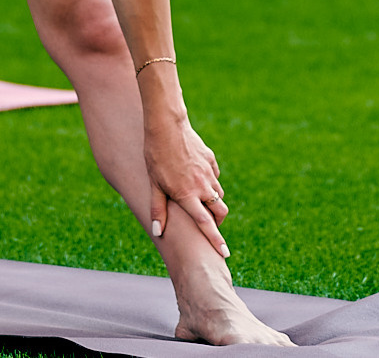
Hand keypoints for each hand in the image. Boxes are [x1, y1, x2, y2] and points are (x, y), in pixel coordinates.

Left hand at [144, 109, 230, 259]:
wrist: (167, 125)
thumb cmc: (156, 155)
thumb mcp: (154, 184)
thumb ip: (158, 209)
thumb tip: (158, 232)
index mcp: (187, 195)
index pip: (205, 223)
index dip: (215, 240)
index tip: (225, 254)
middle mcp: (202, 186)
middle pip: (220, 211)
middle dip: (218, 222)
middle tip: (209, 225)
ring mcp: (208, 172)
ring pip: (218, 194)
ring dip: (212, 202)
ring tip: (198, 200)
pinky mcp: (211, 160)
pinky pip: (215, 177)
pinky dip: (210, 183)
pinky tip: (197, 178)